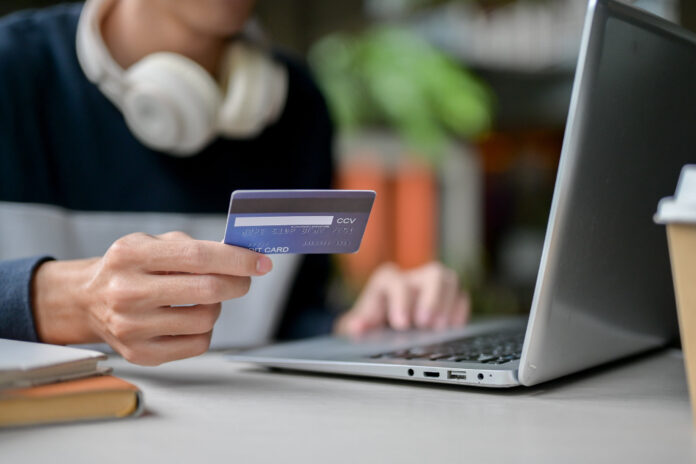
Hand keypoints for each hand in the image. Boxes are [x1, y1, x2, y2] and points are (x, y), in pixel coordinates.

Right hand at [32, 231, 271, 364]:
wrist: (87, 301)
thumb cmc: (130, 268)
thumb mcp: (151, 243)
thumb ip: (193, 246)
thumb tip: (241, 256)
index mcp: (131, 255)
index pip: (197, 256)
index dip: (237, 259)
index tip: (261, 262)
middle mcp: (127, 292)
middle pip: (207, 290)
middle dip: (238, 283)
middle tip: (244, 279)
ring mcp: (132, 327)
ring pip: (206, 319)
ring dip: (218, 306)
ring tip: (206, 297)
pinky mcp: (140, 353)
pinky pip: (197, 344)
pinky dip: (205, 329)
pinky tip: (192, 317)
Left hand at [334, 262, 469, 335]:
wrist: (380, 325)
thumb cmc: (370, 321)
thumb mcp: (359, 323)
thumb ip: (357, 324)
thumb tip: (357, 326)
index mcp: (388, 280)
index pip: (398, 283)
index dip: (401, 302)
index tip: (401, 323)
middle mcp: (413, 278)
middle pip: (434, 274)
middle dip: (433, 299)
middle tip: (425, 324)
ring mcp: (433, 286)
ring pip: (451, 281)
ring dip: (449, 304)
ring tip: (441, 328)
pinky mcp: (448, 297)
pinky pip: (462, 296)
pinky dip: (460, 310)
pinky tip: (454, 327)